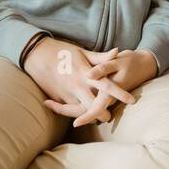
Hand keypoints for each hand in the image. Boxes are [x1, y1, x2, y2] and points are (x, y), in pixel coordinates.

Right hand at [23, 37, 138, 126]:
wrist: (36, 55)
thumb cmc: (61, 51)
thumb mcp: (82, 52)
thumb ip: (100, 57)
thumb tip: (117, 51)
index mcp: (87, 73)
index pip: (108, 86)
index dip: (120, 94)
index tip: (131, 100)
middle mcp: (78, 86)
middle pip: (96, 106)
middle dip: (104, 113)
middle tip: (109, 116)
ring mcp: (67, 93)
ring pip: (82, 111)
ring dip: (89, 116)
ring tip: (95, 116)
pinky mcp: (57, 98)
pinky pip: (69, 110)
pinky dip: (75, 112)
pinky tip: (79, 114)